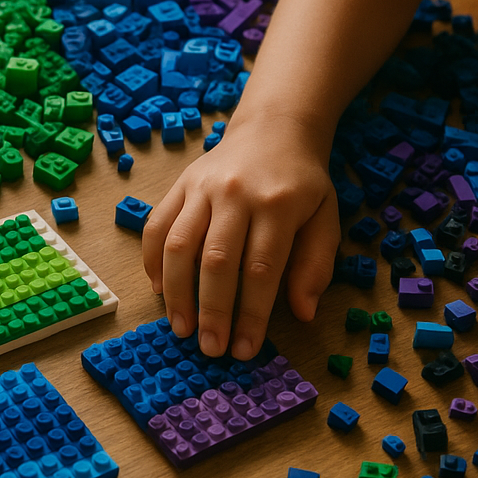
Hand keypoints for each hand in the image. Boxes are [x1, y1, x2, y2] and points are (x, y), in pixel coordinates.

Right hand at [142, 118, 338, 360]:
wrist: (273, 128)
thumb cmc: (301, 182)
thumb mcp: (325, 218)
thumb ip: (315, 264)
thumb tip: (303, 313)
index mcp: (279, 203)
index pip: (261, 269)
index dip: (251, 314)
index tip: (244, 348)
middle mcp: (236, 193)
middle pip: (217, 261)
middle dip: (212, 311)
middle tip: (210, 348)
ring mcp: (202, 187)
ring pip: (179, 245)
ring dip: (177, 293)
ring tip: (181, 327)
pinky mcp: (179, 186)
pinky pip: (156, 226)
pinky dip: (152, 261)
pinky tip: (159, 290)